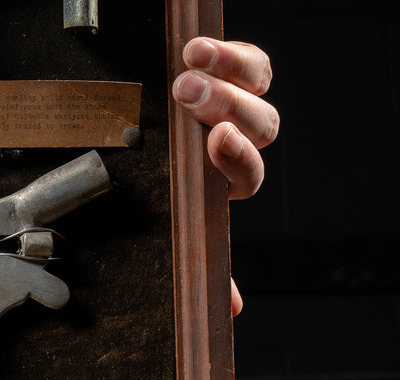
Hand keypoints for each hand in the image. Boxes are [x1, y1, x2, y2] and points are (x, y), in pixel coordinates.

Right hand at [172, 38, 277, 314]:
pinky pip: (245, 57)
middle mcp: (240, 140)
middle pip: (259, 124)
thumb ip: (204, 265)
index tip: (216, 141)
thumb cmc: (161, 195)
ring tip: (188, 70)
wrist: (140, 138)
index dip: (239, 157)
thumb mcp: (175, 227)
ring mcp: (238, 101)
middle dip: (225, 107)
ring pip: (257, 86)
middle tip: (186, 95)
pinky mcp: (231, 68)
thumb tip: (232, 311)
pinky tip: (196, 49)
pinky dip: (226, 51)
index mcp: (228, 183)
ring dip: (226, 76)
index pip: (248, 175)